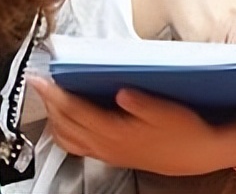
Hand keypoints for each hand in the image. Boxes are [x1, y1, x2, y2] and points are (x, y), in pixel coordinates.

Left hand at [27, 77, 235, 175]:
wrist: (196, 154)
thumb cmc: (184, 130)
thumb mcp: (167, 112)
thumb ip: (141, 102)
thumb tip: (121, 91)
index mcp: (117, 131)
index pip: (75, 111)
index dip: (54, 94)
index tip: (40, 79)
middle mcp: (107, 144)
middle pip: (65, 124)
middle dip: (48, 103)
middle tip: (40, 83)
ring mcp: (108, 152)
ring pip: (68, 139)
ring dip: (54, 119)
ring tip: (50, 100)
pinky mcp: (112, 155)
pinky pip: (78, 147)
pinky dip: (65, 133)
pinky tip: (67, 123)